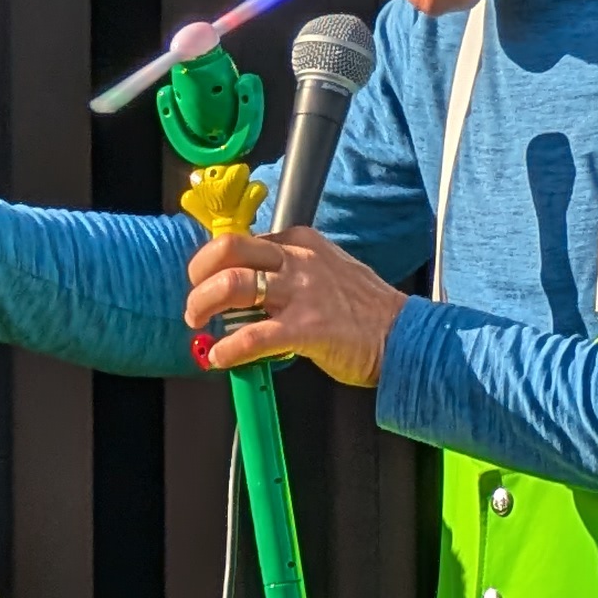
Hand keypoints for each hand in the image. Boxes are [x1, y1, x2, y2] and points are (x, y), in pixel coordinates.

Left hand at [185, 229, 402, 386]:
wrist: (403, 336)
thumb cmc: (362, 309)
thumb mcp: (324, 270)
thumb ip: (287, 271)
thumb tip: (246, 287)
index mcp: (299, 242)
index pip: (242, 240)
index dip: (213, 262)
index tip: (205, 281)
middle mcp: (298, 260)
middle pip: (228, 249)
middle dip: (199, 275)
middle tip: (194, 303)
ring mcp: (302, 293)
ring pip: (233, 285)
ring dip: (203, 306)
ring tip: (200, 327)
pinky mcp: (307, 329)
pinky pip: (252, 336)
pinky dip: (227, 349)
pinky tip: (220, 358)